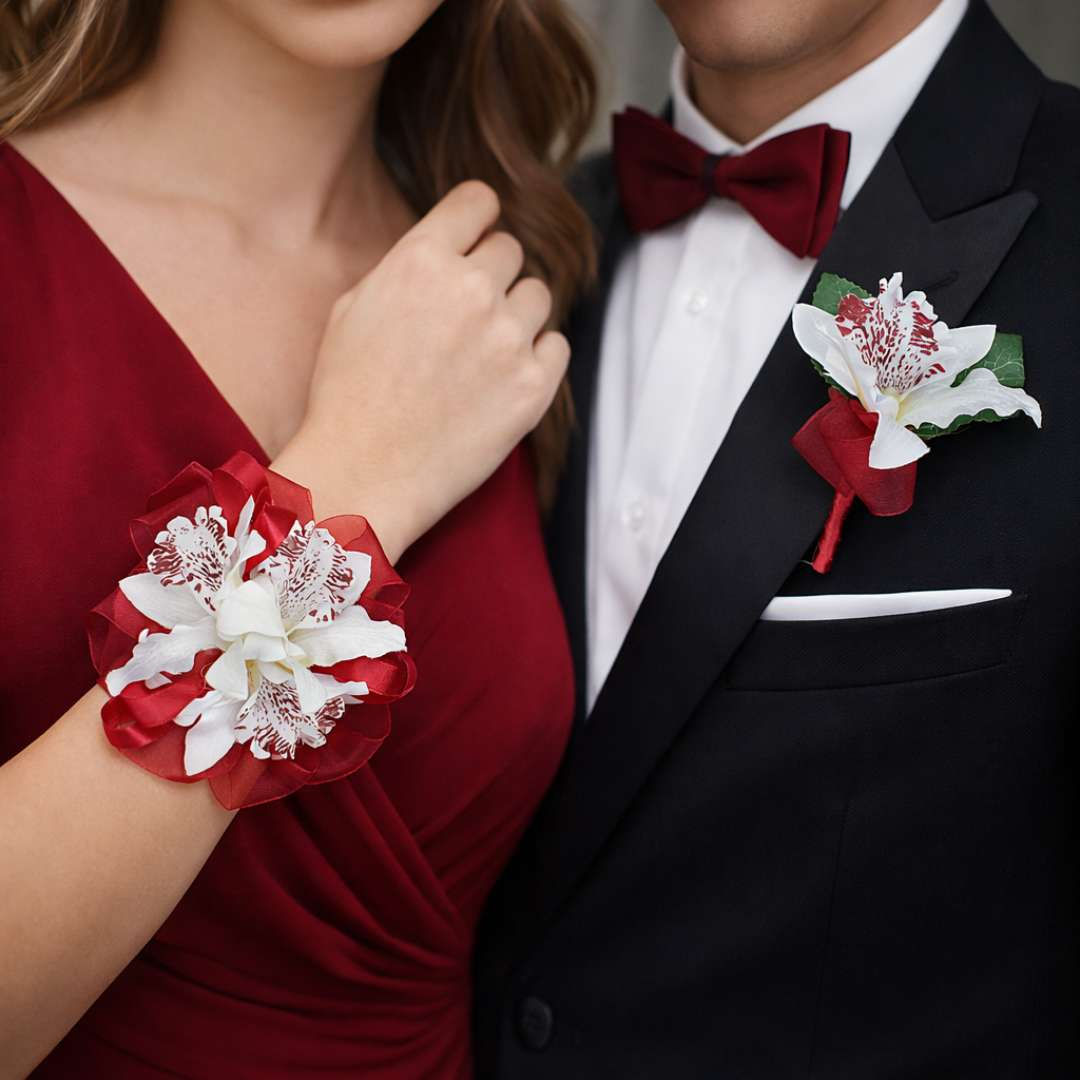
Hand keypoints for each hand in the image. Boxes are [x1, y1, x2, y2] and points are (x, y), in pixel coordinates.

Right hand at [275, 181, 568, 561]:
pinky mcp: (535, 386)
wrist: (364, 473)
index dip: (478, 217)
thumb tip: (448, 250)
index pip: (478, 200)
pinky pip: (557, 345)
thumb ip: (406, 268)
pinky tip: (503, 378)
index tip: (477, 235)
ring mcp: (509, 338)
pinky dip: (538, 356)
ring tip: (483, 351)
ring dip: (517, 315)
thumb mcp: (352, 309)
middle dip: (492, 274)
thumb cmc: (346, 396)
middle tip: (469, 313)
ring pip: (539, 295)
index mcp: (421, 259)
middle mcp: (472, 289)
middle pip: (511, 250)